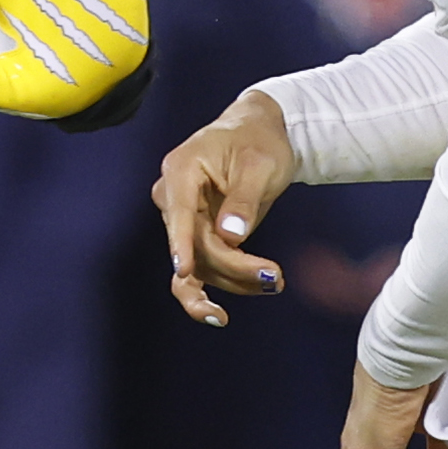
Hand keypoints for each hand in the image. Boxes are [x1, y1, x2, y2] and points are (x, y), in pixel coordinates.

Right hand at [154, 91, 294, 325]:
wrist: (257, 132)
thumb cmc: (258, 140)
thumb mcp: (259, 164)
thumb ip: (244, 199)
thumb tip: (230, 235)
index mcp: (182, 171)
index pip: (180, 212)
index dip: (182, 243)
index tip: (184, 270)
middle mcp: (173, 198)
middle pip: (195, 244)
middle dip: (233, 267)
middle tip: (274, 277)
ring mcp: (182, 220)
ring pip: (200, 263)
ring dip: (234, 280)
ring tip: (274, 282)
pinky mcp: (195, 235)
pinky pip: (197, 268)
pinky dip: (212, 290)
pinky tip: (221, 316)